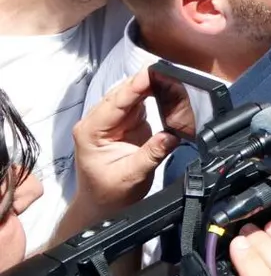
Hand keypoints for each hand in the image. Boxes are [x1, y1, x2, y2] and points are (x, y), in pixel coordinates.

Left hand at [68, 69, 180, 214]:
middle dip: (146, 80)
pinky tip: (168, 87)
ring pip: (132, 93)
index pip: (115, 102)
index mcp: (91, 131)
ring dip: (152, 85)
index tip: (154, 71)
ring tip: (173, 76)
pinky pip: (141, 101)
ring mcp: (112, 120)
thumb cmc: (110, 194)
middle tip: (171, 70)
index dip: (135, 85)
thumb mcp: (131, 176)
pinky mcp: (126, 122)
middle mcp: (98, 121)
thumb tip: (172, 135)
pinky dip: (155, 94)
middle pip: (123, 92)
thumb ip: (151, 154)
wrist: (103, 205)